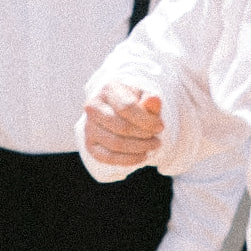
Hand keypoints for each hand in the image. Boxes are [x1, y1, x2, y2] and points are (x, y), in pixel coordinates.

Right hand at [70, 61, 168, 179]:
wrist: (119, 112)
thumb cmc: (135, 103)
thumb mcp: (144, 98)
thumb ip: (150, 101)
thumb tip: (154, 100)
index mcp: (107, 90)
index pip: (127, 108)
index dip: (146, 120)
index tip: (160, 127)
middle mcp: (93, 107)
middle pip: (121, 127)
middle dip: (144, 136)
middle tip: (157, 139)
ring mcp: (89, 127)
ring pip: (116, 143)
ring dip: (139, 148)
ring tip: (152, 146)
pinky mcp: (90, 144)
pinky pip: (108, 157)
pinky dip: (128, 159)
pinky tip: (142, 156)